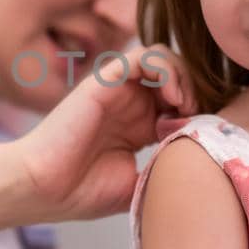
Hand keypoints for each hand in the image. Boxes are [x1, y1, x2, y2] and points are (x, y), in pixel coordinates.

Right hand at [11, 44, 194, 222]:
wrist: (42, 190)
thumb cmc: (81, 193)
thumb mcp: (138, 186)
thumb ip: (165, 169)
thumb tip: (202, 165)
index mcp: (138, 124)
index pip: (180, 97)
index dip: (201, 107)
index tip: (207, 132)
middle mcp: (128, 102)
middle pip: (177, 72)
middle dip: (197, 88)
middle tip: (200, 114)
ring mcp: (116, 90)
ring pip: (163, 57)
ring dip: (184, 75)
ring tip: (186, 103)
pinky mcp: (103, 82)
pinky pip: (142, 56)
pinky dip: (165, 68)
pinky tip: (172, 96)